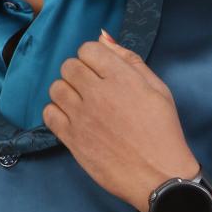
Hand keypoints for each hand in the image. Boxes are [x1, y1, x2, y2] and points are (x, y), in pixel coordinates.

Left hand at [42, 30, 200, 211]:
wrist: (159, 175)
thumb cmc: (162, 132)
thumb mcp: (158, 89)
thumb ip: (129, 59)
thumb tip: (102, 36)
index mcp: (121, 77)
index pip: (88, 49)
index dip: (93, 58)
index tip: (101, 72)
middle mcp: (98, 93)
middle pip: (69, 66)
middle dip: (79, 73)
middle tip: (92, 89)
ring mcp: (82, 116)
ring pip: (56, 88)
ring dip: (66, 92)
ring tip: (82, 104)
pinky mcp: (72, 139)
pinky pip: (48, 114)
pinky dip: (56, 112)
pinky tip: (72, 119)